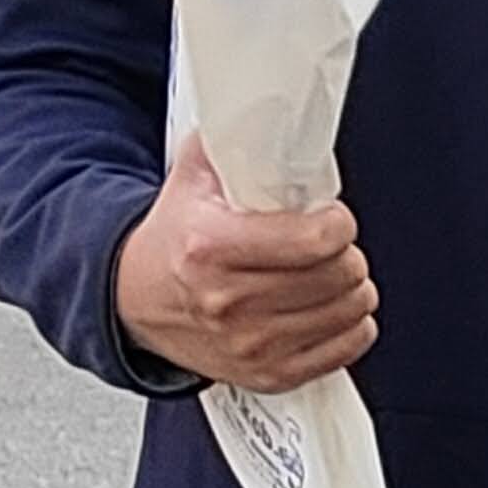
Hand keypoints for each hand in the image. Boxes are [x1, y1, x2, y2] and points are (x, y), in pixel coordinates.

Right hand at [113, 132, 378, 391]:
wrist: (135, 297)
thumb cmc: (174, 238)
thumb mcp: (194, 176)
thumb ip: (235, 143)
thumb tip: (280, 113)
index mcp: (211, 247)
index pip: (315, 240)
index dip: (338, 223)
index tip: (331, 217)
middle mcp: (229, 301)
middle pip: (339, 275)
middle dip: (346, 253)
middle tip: (329, 245)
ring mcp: (250, 344)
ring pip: (349, 311)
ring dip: (352, 288)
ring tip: (330, 273)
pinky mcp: (267, 374)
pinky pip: (345, 349)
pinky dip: (351, 326)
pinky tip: (331, 308)